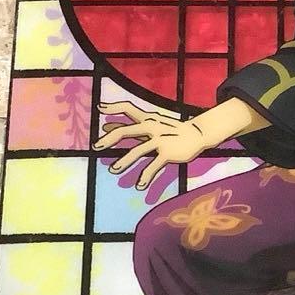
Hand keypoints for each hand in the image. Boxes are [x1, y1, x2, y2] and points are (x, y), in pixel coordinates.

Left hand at [93, 101, 207, 189]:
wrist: (198, 134)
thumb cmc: (172, 129)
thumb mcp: (153, 124)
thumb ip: (132, 126)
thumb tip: (108, 126)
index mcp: (148, 119)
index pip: (128, 108)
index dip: (113, 107)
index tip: (99, 108)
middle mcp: (152, 127)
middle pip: (126, 131)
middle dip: (109, 139)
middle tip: (96, 147)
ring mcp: (160, 140)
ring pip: (137, 152)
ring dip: (124, 162)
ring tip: (113, 170)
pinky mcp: (167, 153)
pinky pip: (153, 166)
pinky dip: (145, 177)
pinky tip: (139, 186)